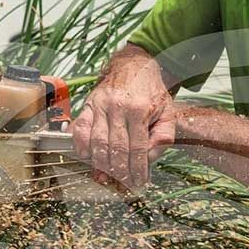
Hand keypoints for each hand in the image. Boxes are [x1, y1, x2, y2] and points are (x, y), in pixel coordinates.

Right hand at [73, 50, 175, 188]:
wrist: (134, 65)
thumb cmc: (151, 92)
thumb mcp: (167, 111)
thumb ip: (163, 136)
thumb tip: (149, 158)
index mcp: (140, 110)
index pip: (138, 148)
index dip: (137, 169)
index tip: (138, 182)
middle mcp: (118, 107)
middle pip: (116, 148)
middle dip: (119, 170)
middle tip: (122, 183)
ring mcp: (101, 105)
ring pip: (97, 141)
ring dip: (100, 163)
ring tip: (105, 176)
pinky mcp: (89, 103)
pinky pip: (81, 128)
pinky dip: (80, 145)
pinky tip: (86, 157)